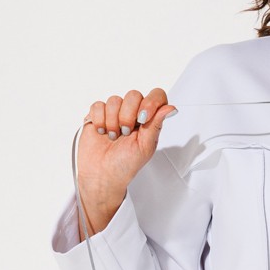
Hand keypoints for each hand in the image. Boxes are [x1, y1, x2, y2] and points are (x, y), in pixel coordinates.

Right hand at [75, 86, 178, 234]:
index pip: (156, 96)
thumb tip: (171, 109)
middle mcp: (132, 113)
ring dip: (113, 120)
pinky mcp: (98, 115)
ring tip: (113, 136)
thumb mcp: (145, 147)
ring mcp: (114, 113)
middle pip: (134, 95)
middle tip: (126, 133)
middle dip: (128, 115)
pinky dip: (99, 119)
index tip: (143, 118)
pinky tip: (102, 132)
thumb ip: (156, 125)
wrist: (102, 175)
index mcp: (148, 120)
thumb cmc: (125, 165)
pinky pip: (98, 105)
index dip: (151, 102)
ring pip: (115, 99)